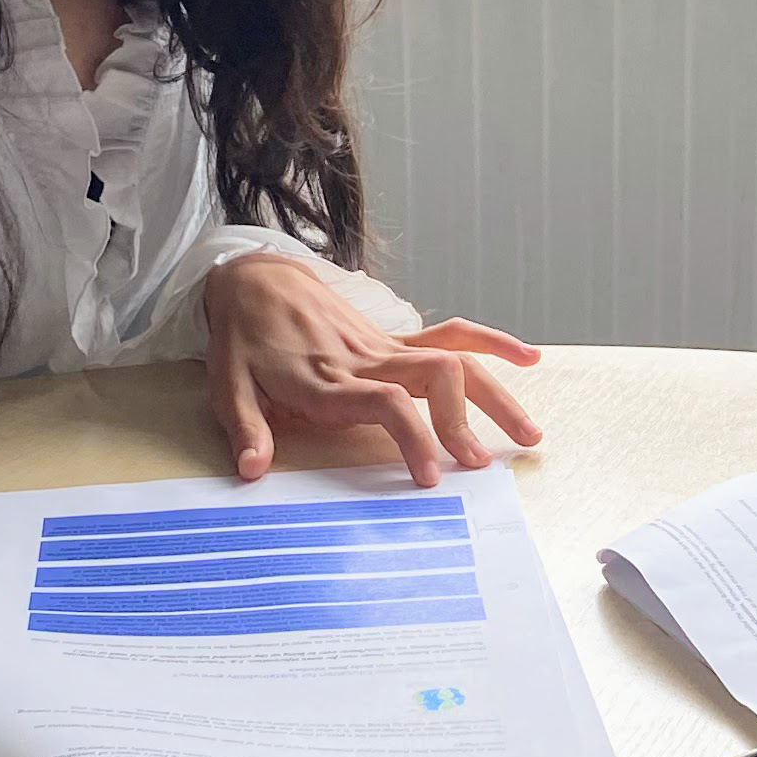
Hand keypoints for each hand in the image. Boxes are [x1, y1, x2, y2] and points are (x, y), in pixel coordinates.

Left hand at [200, 254, 541, 485]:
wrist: (254, 280)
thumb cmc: (243, 338)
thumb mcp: (227, 384)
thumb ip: (246, 429)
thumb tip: (252, 470)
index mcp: (327, 379)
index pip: (385, 402)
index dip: (414, 436)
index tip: (431, 476)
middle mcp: (366, 361)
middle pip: (436, 378)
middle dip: (464, 422)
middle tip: (479, 466)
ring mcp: (386, 348)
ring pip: (455, 362)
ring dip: (496, 396)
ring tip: (529, 435)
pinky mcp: (395, 340)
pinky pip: (451, 337)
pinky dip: (492, 343)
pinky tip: (527, 358)